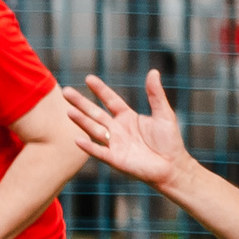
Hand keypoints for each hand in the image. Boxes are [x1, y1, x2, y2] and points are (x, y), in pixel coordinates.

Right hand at [61, 70, 193, 188]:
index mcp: (127, 117)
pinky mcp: (116, 159)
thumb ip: (155, 94)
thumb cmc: (169, 141)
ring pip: (94, 130)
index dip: (100, 90)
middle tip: (65, 92)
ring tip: (68, 111)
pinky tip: (77, 140)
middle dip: (81, 103)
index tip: (89, 78)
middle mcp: (118, 129)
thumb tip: (153, 71)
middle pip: (95, 113)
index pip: (110, 100)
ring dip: (81, 121)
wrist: (173, 166)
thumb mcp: (163, 114)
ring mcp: (115, 144)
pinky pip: (100, 152)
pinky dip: (89, 147)